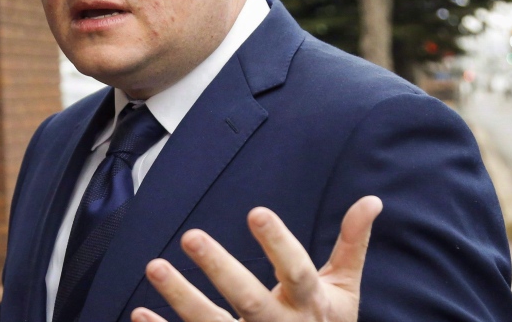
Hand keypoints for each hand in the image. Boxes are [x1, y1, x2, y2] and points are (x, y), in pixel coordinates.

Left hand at [132, 196, 382, 321]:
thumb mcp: (346, 289)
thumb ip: (351, 245)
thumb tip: (371, 201)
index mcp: (311, 303)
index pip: (296, 270)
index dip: (277, 243)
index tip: (256, 211)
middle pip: (248, 299)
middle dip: (219, 268)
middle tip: (190, 235)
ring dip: (181, 298)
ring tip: (154, 266)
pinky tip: (140, 314)